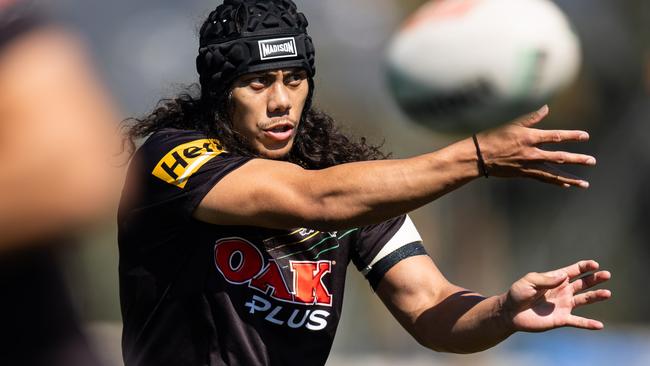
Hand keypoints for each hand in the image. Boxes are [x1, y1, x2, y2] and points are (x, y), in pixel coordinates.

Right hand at [475, 105, 595, 187]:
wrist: (478, 156)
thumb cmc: (492, 136)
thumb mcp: (510, 123)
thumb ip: (530, 118)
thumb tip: (546, 108)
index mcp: (530, 137)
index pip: (556, 136)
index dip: (572, 136)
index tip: (585, 136)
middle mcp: (532, 153)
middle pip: (559, 157)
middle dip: (577, 159)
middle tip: (592, 161)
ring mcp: (528, 165)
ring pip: (554, 173)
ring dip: (570, 178)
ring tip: (584, 183)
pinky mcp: (523, 174)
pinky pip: (543, 179)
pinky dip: (555, 182)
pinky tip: (565, 185)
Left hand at [500, 260, 610, 331]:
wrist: (510, 312)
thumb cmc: (518, 293)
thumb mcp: (529, 281)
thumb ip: (546, 279)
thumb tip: (564, 275)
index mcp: (555, 279)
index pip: (574, 271)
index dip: (585, 267)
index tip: (594, 265)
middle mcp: (563, 291)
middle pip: (583, 283)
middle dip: (595, 279)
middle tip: (607, 275)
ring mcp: (563, 305)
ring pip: (584, 300)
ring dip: (596, 297)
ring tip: (607, 294)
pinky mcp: (561, 319)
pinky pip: (577, 321)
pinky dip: (588, 324)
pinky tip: (599, 326)